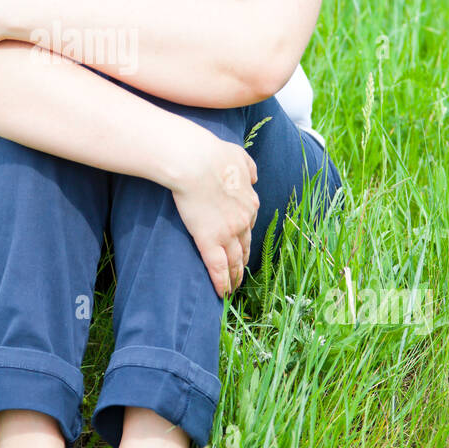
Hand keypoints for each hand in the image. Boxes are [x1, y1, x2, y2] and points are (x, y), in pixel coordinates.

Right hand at [167, 128, 259, 297]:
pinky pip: (218, 268)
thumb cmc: (212, 153)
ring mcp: (228, 233)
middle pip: (245, 246)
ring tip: (234, 288)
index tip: (242, 243)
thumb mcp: (238, 156)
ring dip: (235, 276)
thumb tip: (253, 178)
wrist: (195, 161)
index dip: (245, 235)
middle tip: (240, 273)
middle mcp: (244, 220)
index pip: (250, 223)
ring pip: (235, 261)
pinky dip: (222, 283)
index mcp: (250, 201)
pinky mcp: (210, 241)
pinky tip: (223, 294)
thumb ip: (247, 168)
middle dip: (243, 261)